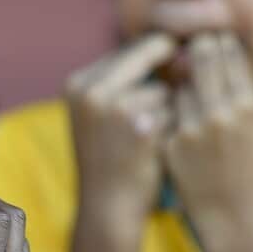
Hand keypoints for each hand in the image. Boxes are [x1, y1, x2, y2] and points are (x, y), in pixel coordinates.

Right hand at [65, 34, 175, 223]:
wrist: (107, 207)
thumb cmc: (110, 158)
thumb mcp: (100, 113)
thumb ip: (125, 79)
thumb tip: (173, 44)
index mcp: (78, 82)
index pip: (126, 51)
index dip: (151, 62)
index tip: (159, 83)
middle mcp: (91, 90)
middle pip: (147, 59)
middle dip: (164, 77)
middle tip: (165, 106)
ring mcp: (114, 107)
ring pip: (164, 88)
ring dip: (170, 108)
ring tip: (152, 138)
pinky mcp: (140, 126)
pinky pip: (174, 111)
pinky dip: (174, 128)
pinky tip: (160, 149)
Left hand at [164, 32, 252, 243]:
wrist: (235, 218)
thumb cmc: (252, 174)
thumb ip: (238, 95)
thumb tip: (220, 58)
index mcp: (251, 104)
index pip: (230, 54)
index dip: (219, 41)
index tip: (212, 35)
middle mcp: (223, 111)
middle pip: (202, 58)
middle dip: (196, 48)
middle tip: (192, 42)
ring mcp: (194, 126)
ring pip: (180, 83)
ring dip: (181, 81)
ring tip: (184, 84)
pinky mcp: (172, 141)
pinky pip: (167, 111)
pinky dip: (169, 108)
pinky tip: (172, 114)